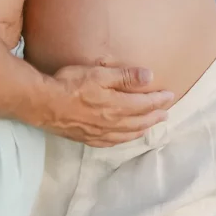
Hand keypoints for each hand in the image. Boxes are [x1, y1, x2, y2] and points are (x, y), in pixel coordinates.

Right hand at [48, 63, 173, 146]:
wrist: (44, 104)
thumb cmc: (70, 84)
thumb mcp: (99, 74)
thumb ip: (124, 76)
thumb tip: (149, 77)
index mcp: (117, 105)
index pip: (145, 104)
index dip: (159, 100)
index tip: (170, 96)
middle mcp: (113, 122)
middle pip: (140, 120)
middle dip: (155, 115)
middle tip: (166, 112)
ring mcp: (101, 133)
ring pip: (129, 133)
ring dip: (143, 128)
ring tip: (152, 125)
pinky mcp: (89, 138)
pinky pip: (114, 142)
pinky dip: (126, 139)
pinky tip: (126, 137)